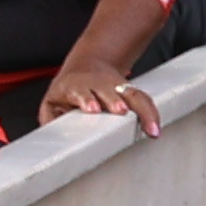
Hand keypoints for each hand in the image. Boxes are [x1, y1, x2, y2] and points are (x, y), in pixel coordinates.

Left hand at [40, 61, 161, 128]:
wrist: (86, 68)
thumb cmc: (68, 92)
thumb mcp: (51, 103)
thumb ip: (50, 119)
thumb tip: (52, 136)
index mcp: (74, 87)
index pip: (79, 91)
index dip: (86, 98)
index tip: (92, 108)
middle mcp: (97, 85)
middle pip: (107, 90)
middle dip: (114, 100)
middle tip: (120, 111)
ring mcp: (116, 86)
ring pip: (130, 94)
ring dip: (140, 109)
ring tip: (148, 127)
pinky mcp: (130, 92)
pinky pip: (143, 101)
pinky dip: (151, 114)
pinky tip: (155, 129)